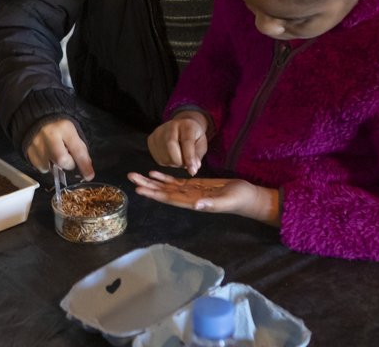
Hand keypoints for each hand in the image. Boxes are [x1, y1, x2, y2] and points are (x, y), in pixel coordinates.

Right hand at [25, 119, 94, 180]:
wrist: (36, 119)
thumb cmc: (58, 128)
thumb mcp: (72, 133)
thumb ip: (80, 149)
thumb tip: (86, 169)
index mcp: (64, 128)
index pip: (77, 150)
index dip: (84, 165)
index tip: (89, 176)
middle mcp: (49, 135)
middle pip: (61, 160)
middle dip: (68, 164)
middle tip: (68, 159)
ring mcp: (36, 144)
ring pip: (50, 167)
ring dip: (56, 165)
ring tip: (55, 155)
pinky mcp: (28, 151)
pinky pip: (40, 167)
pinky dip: (46, 165)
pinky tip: (46, 156)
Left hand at [127, 170, 280, 225]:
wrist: (248, 196)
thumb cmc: (239, 198)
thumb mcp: (227, 200)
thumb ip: (212, 204)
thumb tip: (196, 205)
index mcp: (194, 202)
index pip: (169, 198)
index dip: (154, 194)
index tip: (139, 190)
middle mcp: (188, 198)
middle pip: (163, 192)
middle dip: (146, 185)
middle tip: (130, 177)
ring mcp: (190, 192)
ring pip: (166, 186)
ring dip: (151, 181)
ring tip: (136, 174)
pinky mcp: (195, 185)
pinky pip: (176, 182)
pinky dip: (164, 177)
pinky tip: (154, 172)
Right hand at [147, 111, 209, 174]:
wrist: (182, 126)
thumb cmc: (193, 136)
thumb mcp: (201, 144)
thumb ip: (198, 155)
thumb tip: (194, 167)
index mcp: (186, 124)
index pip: (186, 141)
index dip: (189, 158)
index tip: (192, 171)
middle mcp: (170, 125)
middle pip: (170, 145)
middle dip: (179, 161)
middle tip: (185, 164)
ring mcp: (158, 132)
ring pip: (163, 155)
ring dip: (173, 163)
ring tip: (180, 158)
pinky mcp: (151, 139)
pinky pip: (158, 158)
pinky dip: (166, 163)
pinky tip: (171, 157)